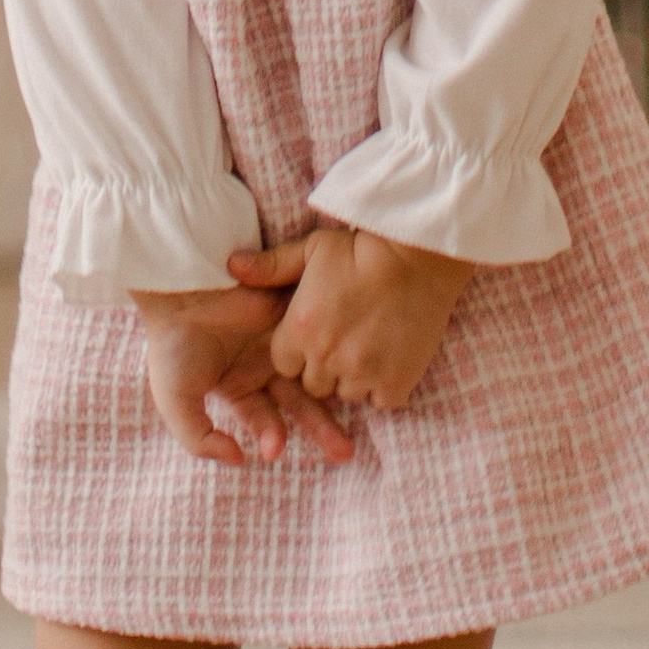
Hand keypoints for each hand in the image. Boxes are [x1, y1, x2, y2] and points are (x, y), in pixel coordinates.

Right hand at [132, 288, 354, 470]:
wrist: (177, 288)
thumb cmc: (172, 344)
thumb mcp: (177, 401)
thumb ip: (200, 439)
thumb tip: (238, 461)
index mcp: (239, 386)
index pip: (265, 420)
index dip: (272, 437)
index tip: (274, 450)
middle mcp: (264, 365)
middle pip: (300, 402)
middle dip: (321, 428)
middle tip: (344, 452)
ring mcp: (280, 336)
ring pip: (315, 371)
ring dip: (334, 395)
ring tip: (351, 418)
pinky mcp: (291, 308)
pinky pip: (315, 331)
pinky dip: (331, 350)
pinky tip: (342, 370)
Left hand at [227, 224, 475, 413]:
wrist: (416, 255)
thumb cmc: (360, 249)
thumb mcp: (310, 250)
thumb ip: (269, 267)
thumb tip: (232, 265)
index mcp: (300, 330)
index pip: (284, 364)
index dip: (299, 349)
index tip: (317, 331)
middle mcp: (326, 358)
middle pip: (314, 384)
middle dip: (324, 366)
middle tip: (345, 336)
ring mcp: (362, 375)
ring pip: (346, 394)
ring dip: (353, 377)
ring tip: (369, 343)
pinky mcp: (395, 384)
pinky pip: (380, 400)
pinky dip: (384, 385)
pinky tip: (390, 356)